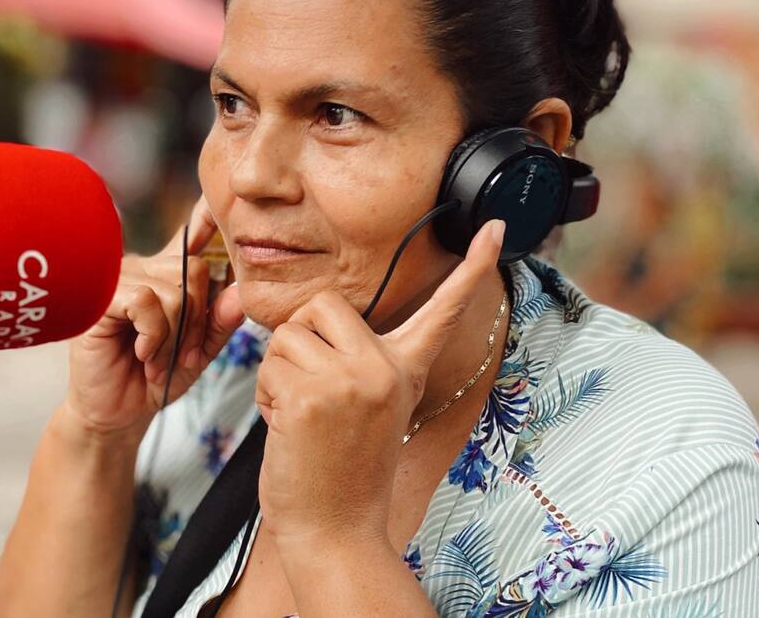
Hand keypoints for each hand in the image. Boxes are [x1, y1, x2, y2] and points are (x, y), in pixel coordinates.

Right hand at [63, 196, 245, 441]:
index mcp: (169, 276)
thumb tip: (241, 294)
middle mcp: (145, 270)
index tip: (220, 206)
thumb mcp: (199, 352)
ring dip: (173, 335)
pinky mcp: (101, 298)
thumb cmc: (155, 378)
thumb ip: (220, 323)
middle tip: (182, 354)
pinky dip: (152, 333)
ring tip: (158, 359)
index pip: (191, 236)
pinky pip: (145, 300)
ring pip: (172, 290)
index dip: (208, 216)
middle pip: (195, 271)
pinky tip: (142, 351)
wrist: (118, 413)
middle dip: (197, 321)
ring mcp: (121, 280)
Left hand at [255, 218, 505, 553]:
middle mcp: (386, 369)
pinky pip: (267, 368)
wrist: (335, 531)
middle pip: (322, 305)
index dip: (471, 269)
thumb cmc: (342, 469)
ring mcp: (351, 380)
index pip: (442, 310)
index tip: (493, 228)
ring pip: (286, 336)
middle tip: (312, 391)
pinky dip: (265, 396)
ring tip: (302, 415)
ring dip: (277, 374)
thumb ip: (357, 361)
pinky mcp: (313, 396)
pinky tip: (290, 429)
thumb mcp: (370, 406)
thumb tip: (313, 322)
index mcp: (406, 370)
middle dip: (299, 341)